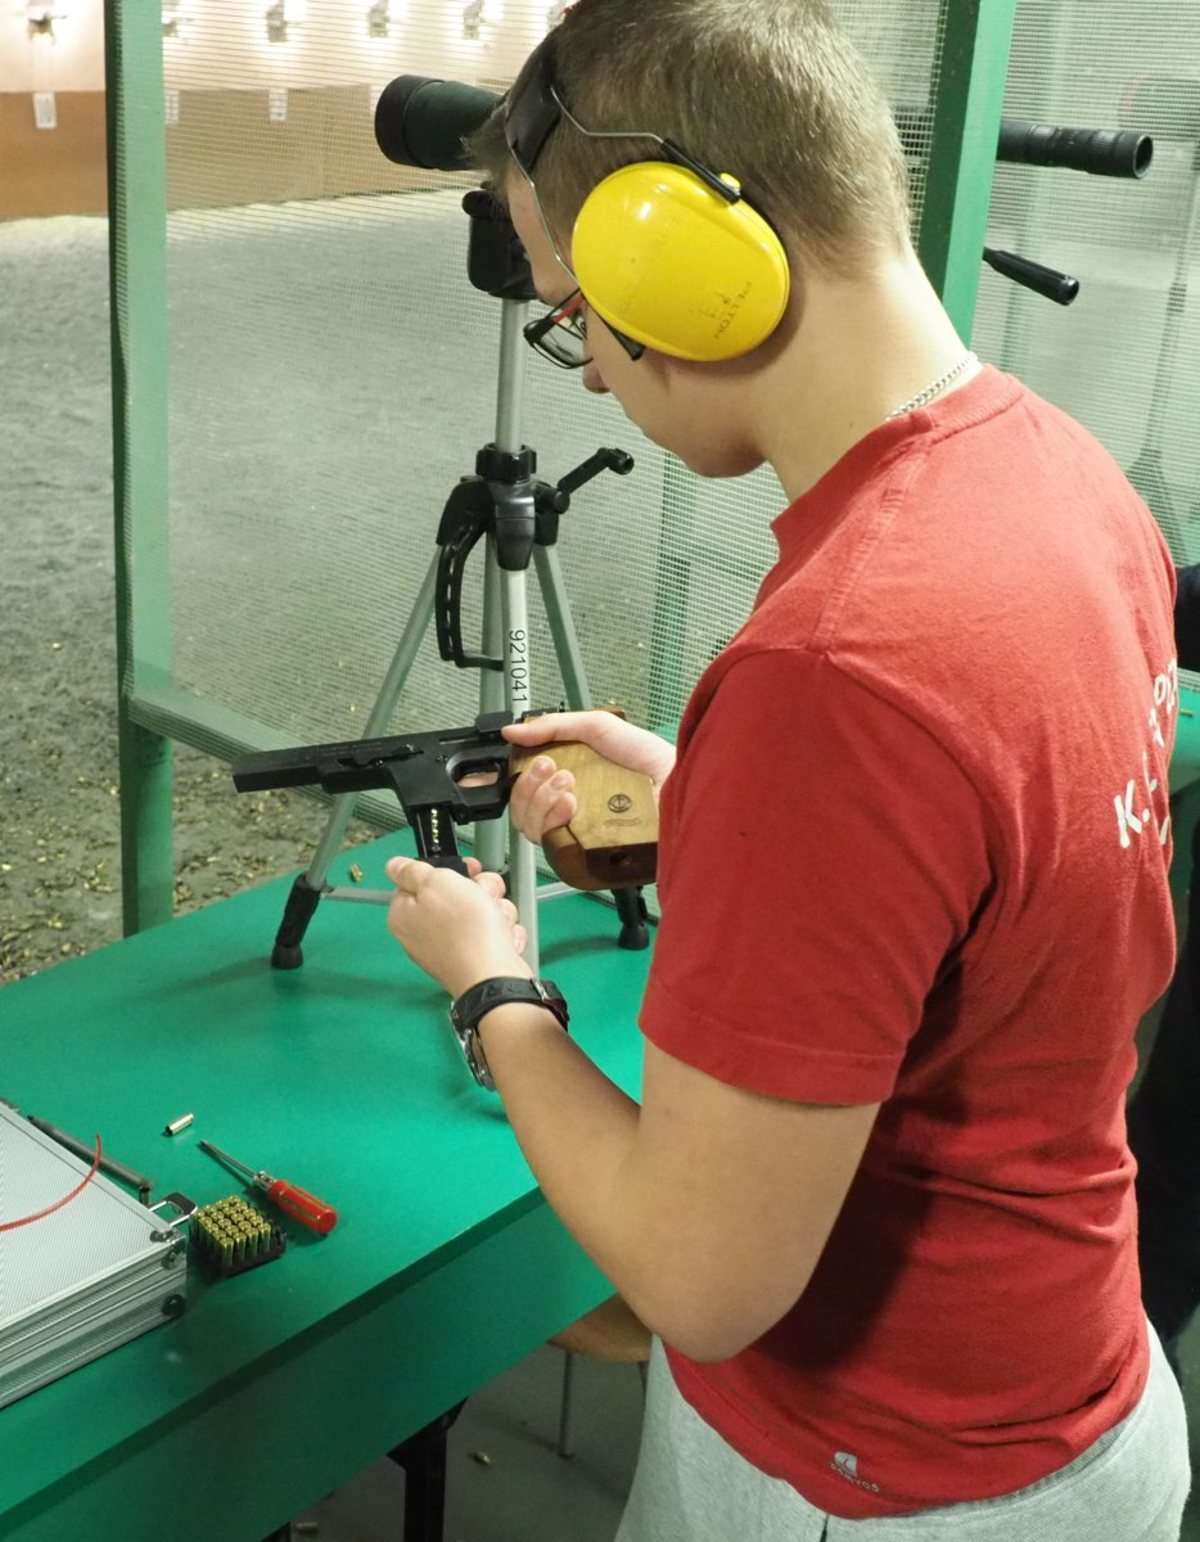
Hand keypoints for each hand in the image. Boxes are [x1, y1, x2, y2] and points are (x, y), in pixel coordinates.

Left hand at [386, 855, 532, 999]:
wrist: (495, 976)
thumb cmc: (465, 929)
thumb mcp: (435, 882)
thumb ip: (411, 870)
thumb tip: (394, 866)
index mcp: (405, 914)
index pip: (420, 881)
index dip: (445, 870)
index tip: (464, 869)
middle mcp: (424, 933)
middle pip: (454, 894)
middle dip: (479, 890)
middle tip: (483, 895)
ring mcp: (451, 948)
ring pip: (480, 911)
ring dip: (496, 910)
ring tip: (497, 920)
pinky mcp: (475, 959)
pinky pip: (493, 933)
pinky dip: (503, 932)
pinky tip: (503, 938)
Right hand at [503, 712, 675, 846]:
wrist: (676, 780)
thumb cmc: (648, 758)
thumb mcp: (597, 727)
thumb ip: (553, 726)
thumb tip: (511, 732)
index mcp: (569, 783)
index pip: (525, 790)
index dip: (517, 778)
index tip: (521, 760)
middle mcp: (569, 811)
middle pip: (521, 810)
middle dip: (528, 784)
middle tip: (550, 767)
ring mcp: (577, 834)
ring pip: (531, 828)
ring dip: (540, 799)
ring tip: (567, 782)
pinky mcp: (587, 854)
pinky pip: (551, 845)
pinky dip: (551, 818)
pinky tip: (570, 802)